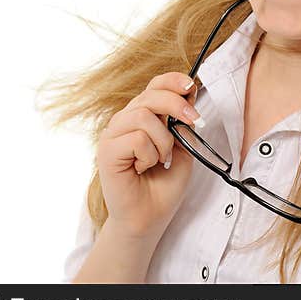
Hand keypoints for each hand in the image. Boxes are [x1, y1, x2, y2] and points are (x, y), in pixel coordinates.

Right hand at [95, 72, 202, 239]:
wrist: (149, 218)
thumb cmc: (163, 185)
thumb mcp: (183, 148)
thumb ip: (183, 123)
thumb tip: (189, 94)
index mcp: (141, 117)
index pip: (154, 85)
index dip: (172, 81)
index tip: (191, 87)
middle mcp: (124, 121)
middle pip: (150, 94)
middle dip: (177, 105)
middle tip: (194, 121)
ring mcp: (113, 135)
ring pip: (144, 116)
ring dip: (163, 141)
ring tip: (161, 159)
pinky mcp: (106, 151)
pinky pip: (136, 138)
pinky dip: (149, 154)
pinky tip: (143, 168)